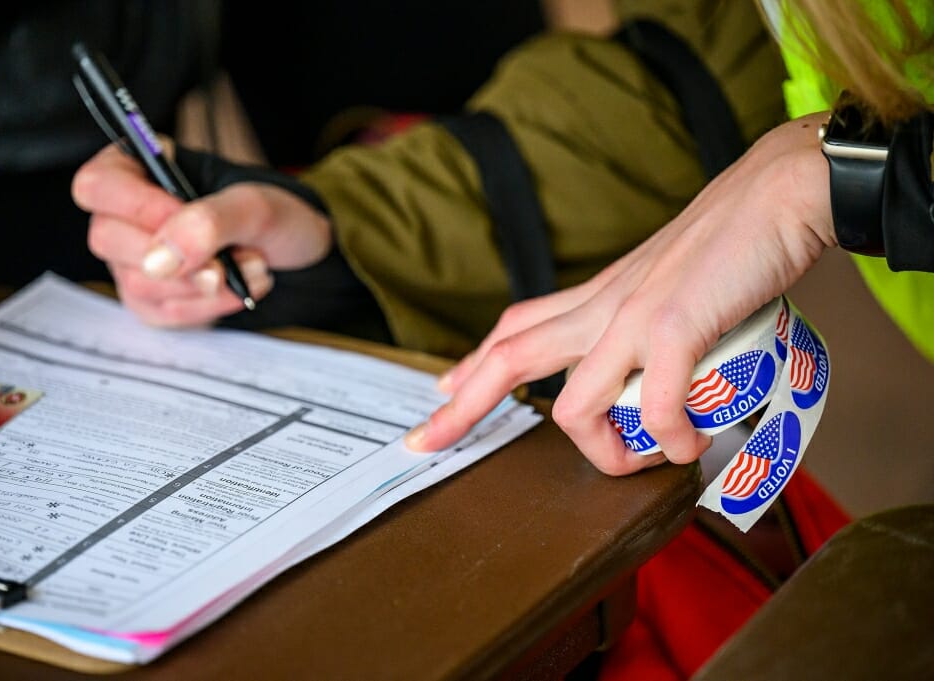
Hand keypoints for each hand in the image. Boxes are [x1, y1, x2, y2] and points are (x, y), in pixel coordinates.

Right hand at [72, 142, 332, 325]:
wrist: (295, 255)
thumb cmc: (272, 216)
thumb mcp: (255, 205)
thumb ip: (208, 220)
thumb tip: (159, 259)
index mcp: (137, 169)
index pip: (97, 185)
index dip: (139, 208)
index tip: (189, 219)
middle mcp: (123, 215)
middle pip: (107, 239)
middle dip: (180, 255)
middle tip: (232, 253)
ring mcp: (132, 261)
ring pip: (138, 284)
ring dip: (207, 282)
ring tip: (252, 264)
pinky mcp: (150, 300)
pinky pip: (164, 313)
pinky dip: (209, 306)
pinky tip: (238, 288)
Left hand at [406, 114, 835, 474]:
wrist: (783, 189)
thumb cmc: (737, 237)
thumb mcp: (673, 281)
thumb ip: (655, 318)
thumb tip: (660, 362)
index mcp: (601, 296)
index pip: (518, 327)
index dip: (474, 362)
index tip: (443, 391)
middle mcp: (604, 306)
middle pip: (510, 355)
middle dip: (463, 405)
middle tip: (426, 440)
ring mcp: (634, 316)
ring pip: (574, 403)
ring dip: (602, 451)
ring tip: (643, 460)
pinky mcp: (675, 324)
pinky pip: (654, 405)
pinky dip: (669, 438)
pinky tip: (690, 446)